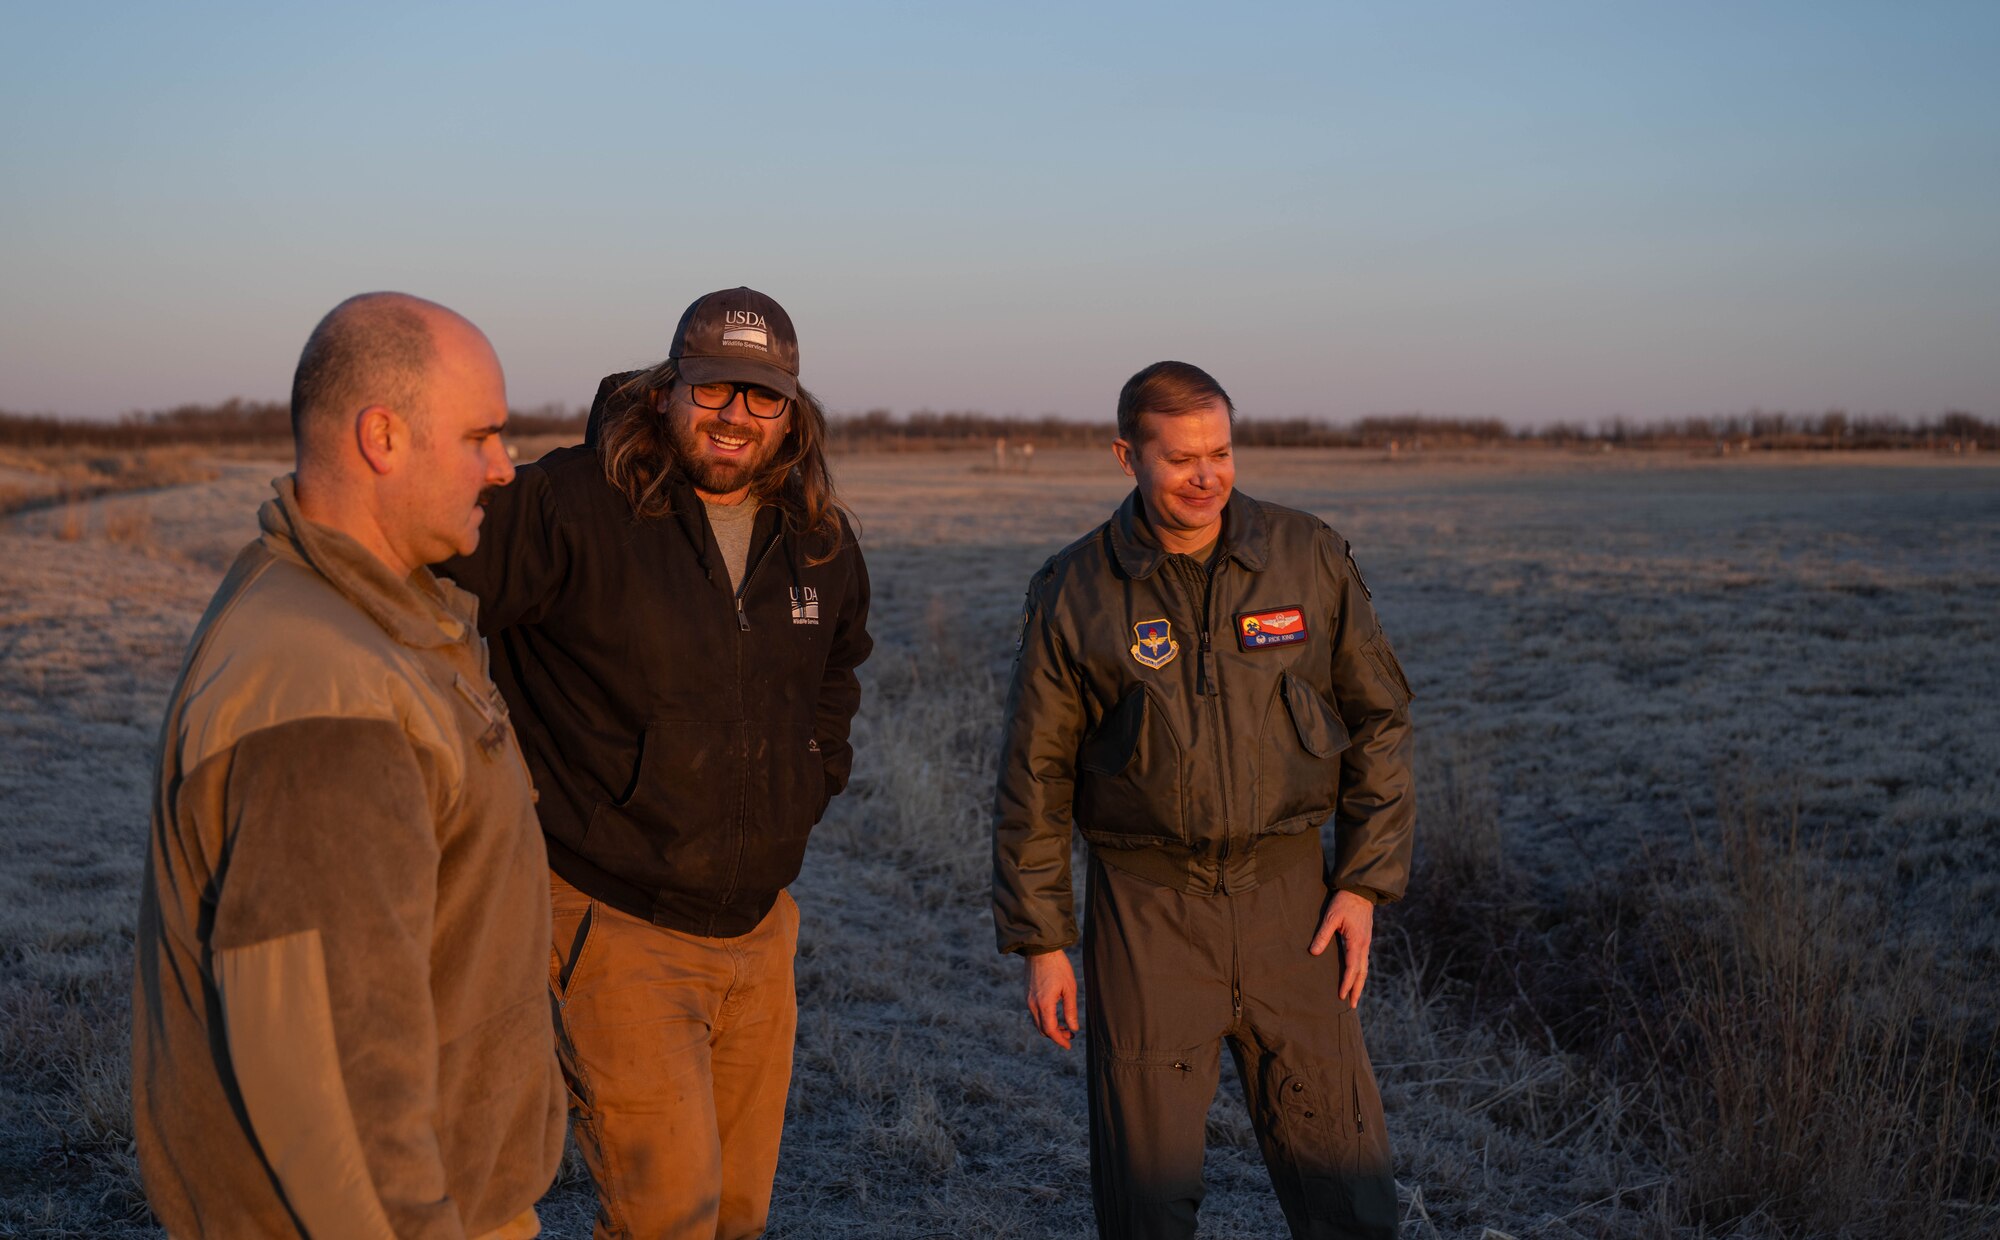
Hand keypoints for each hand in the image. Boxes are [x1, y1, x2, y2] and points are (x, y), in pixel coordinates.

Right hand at [1024, 949, 1080, 1048]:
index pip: (1050, 1030)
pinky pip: (1034, 1013)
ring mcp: (1027, 999)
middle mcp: (1032, 1004)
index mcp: (1044, 1004)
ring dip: (1049, 1027)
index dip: (1060, 1040)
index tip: (1069, 1045)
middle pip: (1042, 1029)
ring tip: (1064, 1026)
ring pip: (1037, 1022)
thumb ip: (1070, 1010)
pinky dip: (1044, 1018)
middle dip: (1055, 1036)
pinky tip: (1054, 1014)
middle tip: (1070, 1035)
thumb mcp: (1070, 988)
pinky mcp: (1027, 994)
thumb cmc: (1058, 967)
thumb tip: (1074, 1028)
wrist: (1040, 949)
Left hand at [1308, 889, 1373, 1008]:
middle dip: (1357, 990)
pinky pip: (1364, 960)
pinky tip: (1356, 977)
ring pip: (1364, 968)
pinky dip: (1360, 972)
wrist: (1361, 890)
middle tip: (1352, 1005)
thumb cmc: (1344, 902)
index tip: (1342, 996)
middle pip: (1362, 973)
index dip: (1347, 983)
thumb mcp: (1331, 917)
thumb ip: (1323, 935)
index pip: (1352, 968)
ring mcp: (1366, 942)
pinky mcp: (1365, 939)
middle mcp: (1364, 945)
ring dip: (1360, 983)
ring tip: (1355, 996)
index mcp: (1356, 942)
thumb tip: (1314, 952)